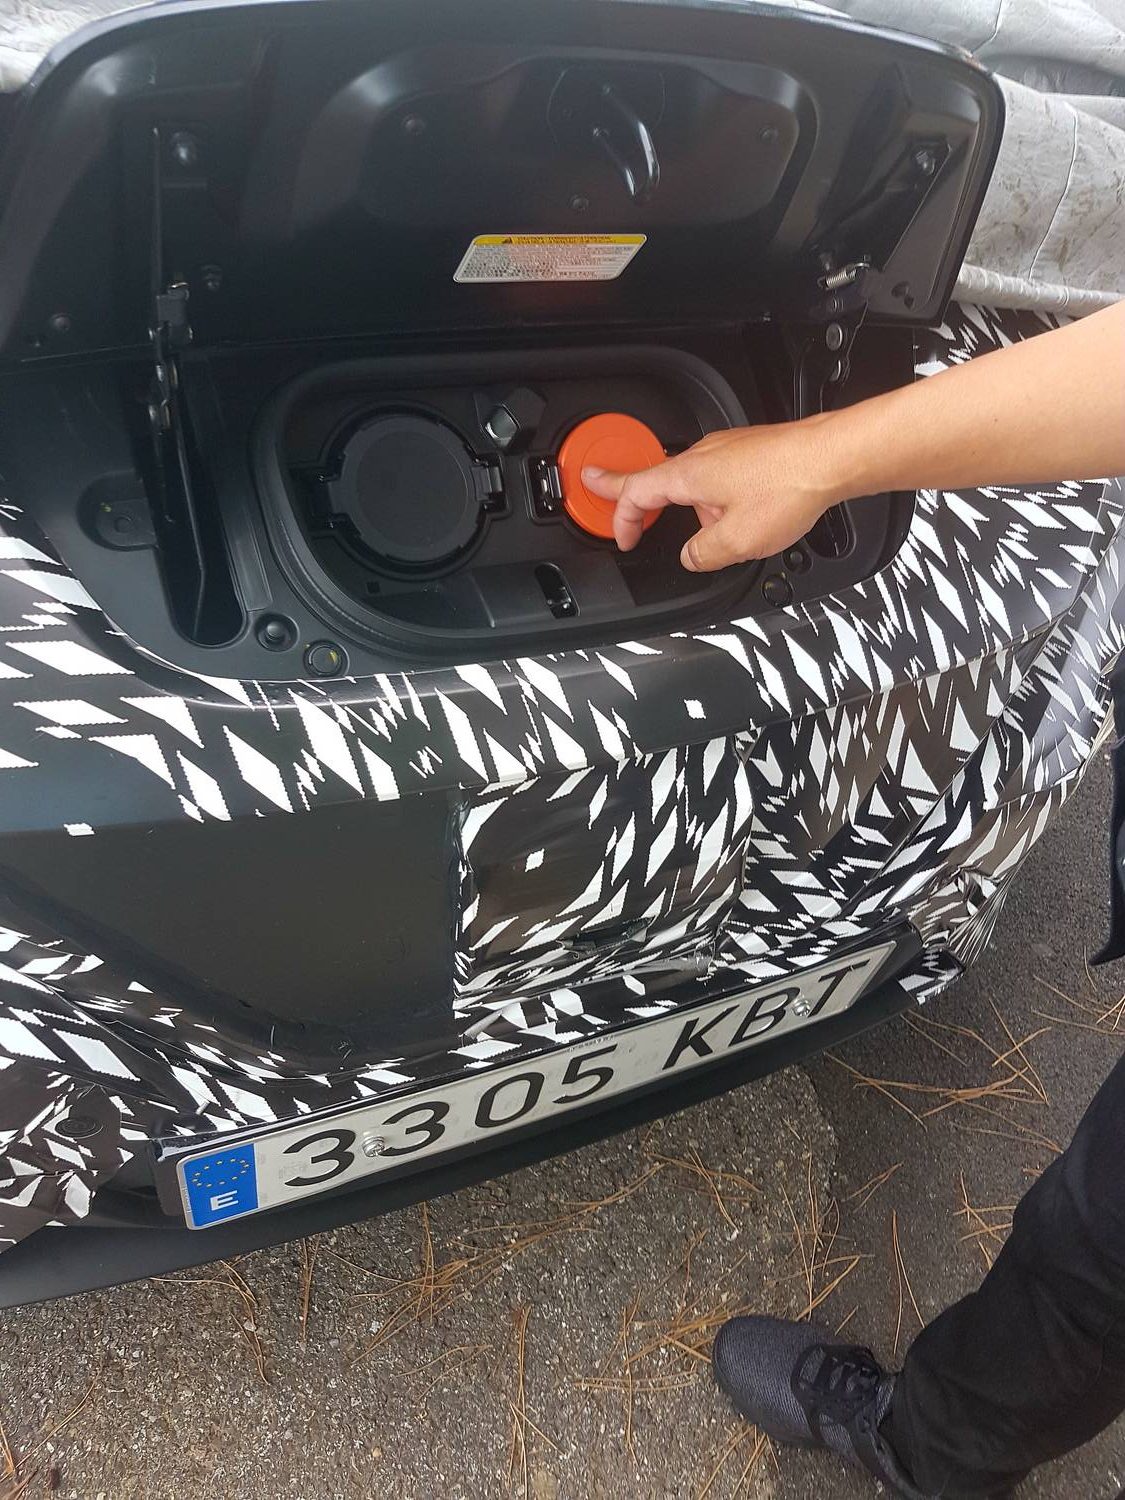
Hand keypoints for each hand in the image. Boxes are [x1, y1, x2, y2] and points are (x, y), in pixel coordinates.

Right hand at [582, 416, 845, 571]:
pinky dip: (719, 498)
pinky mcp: (750, 451)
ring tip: (725, 535)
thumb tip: (692, 558)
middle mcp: (703, 456)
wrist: (832, 457)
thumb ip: (704, 554)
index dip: (619, 517)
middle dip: (639, 497)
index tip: (619, 534)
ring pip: (696, 483)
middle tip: (607, 491)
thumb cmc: (789, 487)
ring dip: (696, 510)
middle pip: (659, 480)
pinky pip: (721, 477)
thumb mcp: (738, 541)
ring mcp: (727, 449)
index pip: (634, 492)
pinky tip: (748, 516)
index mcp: (688, 475)